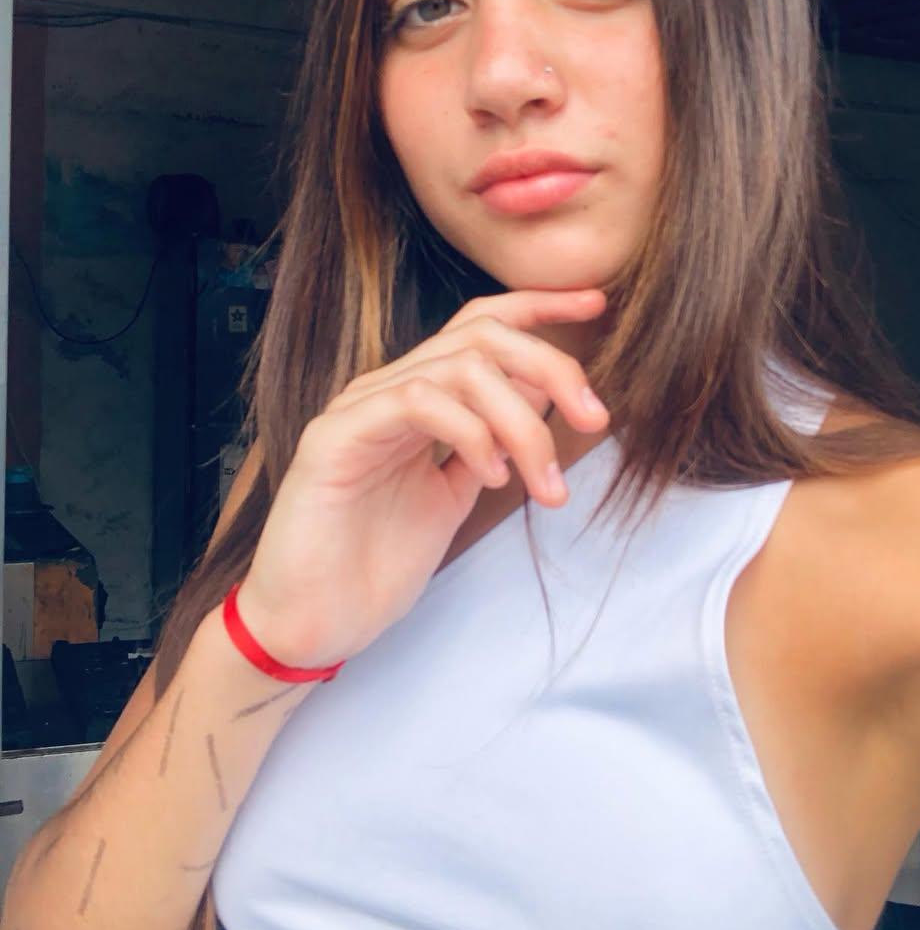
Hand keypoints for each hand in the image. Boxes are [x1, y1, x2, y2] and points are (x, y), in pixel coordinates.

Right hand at [234, 288, 609, 668]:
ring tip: (546, 484)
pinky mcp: (334, 438)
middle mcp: (386, 390)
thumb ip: (491, 443)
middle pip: (480, 334)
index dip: (539, 307)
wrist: (312, 625)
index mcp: (416, 398)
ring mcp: (358, 409)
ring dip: (523, 421)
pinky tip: (492, 477)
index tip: (596, 305)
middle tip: (596, 418)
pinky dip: (471, 433)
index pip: (479, 326)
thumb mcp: (454, 495)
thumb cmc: (374, 566)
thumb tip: (543, 397)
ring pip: (458, 366)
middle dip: (551, 365)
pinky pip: (418, 402)